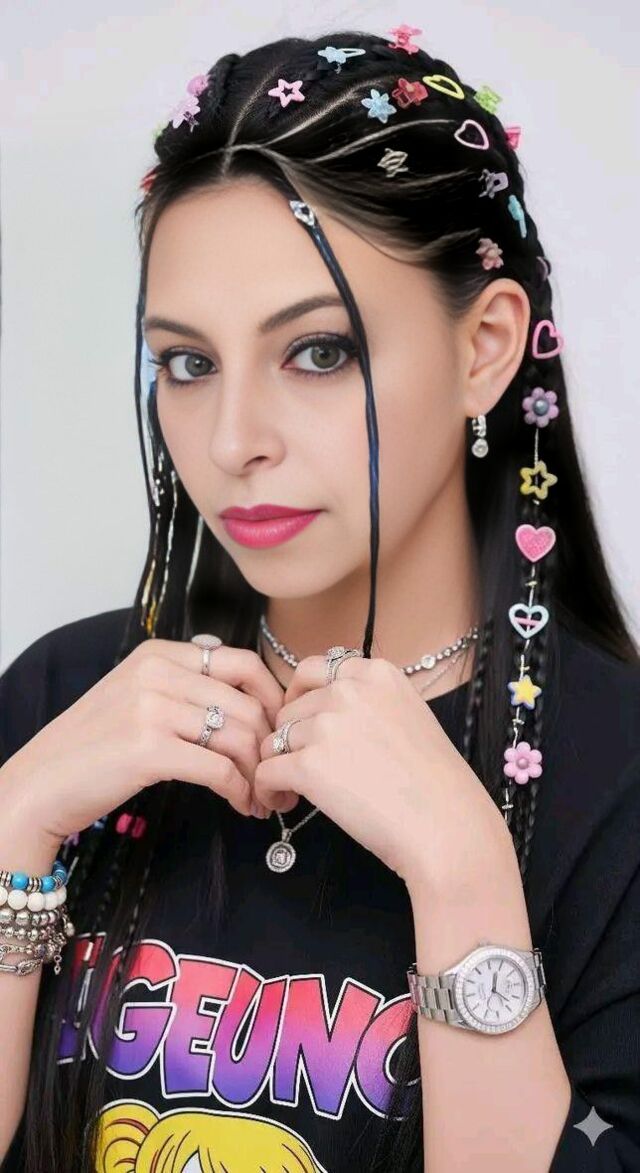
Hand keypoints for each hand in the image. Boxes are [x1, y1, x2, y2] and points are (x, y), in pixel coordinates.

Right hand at [1, 640, 286, 849]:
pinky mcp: (148, 749)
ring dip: (261, 774)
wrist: (40, 784)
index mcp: (160, 654)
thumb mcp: (135, 694)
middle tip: (280, 774)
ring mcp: (152, 709)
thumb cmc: (92, 747)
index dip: (274, 699)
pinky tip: (242, 805)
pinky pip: (219, 768)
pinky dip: (240, 791)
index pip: (243, 663)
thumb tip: (238, 679)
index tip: (282, 730)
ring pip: (239, 736)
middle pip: (247, 704)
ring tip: (264, 798)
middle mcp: (158, 673)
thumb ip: (181, 682)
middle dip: (274, 744)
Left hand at [254, 653, 513, 892]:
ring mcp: (327, 725)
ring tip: (294, 791)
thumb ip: (368, 703)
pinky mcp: (309, 765)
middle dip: (290, 738)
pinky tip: (284, 802)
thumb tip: (324, 711)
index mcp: (376, 674)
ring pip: (273, 740)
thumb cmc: (435, 783)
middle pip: (289, 708)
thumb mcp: (410, 715)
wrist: (446, 825)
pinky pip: (266, 771)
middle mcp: (349, 690)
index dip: (300, 698)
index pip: (311, 669)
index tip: (303, 724)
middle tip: (303, 768)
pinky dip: (266, 788)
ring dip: (278, 765)